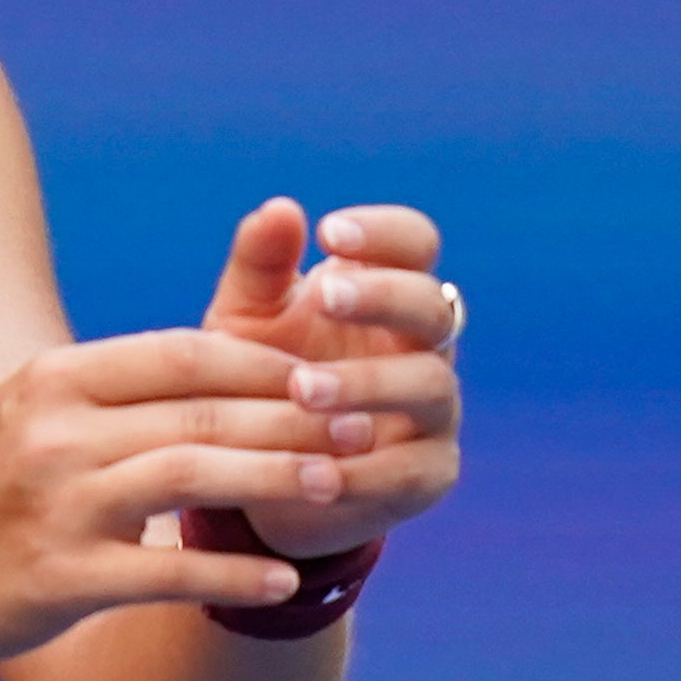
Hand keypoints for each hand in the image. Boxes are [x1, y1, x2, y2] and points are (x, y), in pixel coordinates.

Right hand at [0, 329, 379, 664]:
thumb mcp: (41, 409)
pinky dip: (233, 576)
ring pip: (193, 479)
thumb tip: (242, 359)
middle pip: (201, 414)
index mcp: (57, 379)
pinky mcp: (65, 578)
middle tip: (362, 425)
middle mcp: (56, 434)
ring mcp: (60, 505)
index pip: (183, 354)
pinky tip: (282, 582)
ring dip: (277, 482)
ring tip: (339, 486)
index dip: (264, 364)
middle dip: (292, 420)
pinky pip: (170, 572)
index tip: (325, 375)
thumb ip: (126, 384)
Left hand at [197, 198, 462, 559]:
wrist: (262, 470)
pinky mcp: (429, 473)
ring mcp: (434, 409)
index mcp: (386, 292)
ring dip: (368, 384)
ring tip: (302, 389)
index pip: (414, 243)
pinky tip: (317, 471)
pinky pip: (412, 469)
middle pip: (432, 306)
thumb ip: (259, 265)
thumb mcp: (247, 317)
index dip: (384, 232)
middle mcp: (423, 345)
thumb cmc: (260, 372)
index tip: (329, 231)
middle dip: (383, 298)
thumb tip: (280, 207)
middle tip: (327, 298)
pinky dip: (365, 470)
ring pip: (429, 384)